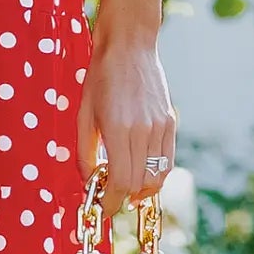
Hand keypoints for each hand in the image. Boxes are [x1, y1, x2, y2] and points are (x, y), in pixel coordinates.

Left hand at [77, 33, 176, 217]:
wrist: (130, 45)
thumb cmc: (100, 76)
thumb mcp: (83, 113)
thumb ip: (84, 151)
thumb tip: (89, 181)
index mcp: (118, 128)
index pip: (121, 182)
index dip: (111, 202)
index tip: (102, 208)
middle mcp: (143, 130)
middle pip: (139, 185)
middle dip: (123, 198)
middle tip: (109, 196)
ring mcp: (160, 127)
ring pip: (157, 178)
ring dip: (141, 190)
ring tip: (125, 187)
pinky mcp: (171, 122)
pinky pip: (167, 161)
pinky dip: (155, 175)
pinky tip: (141, 172)